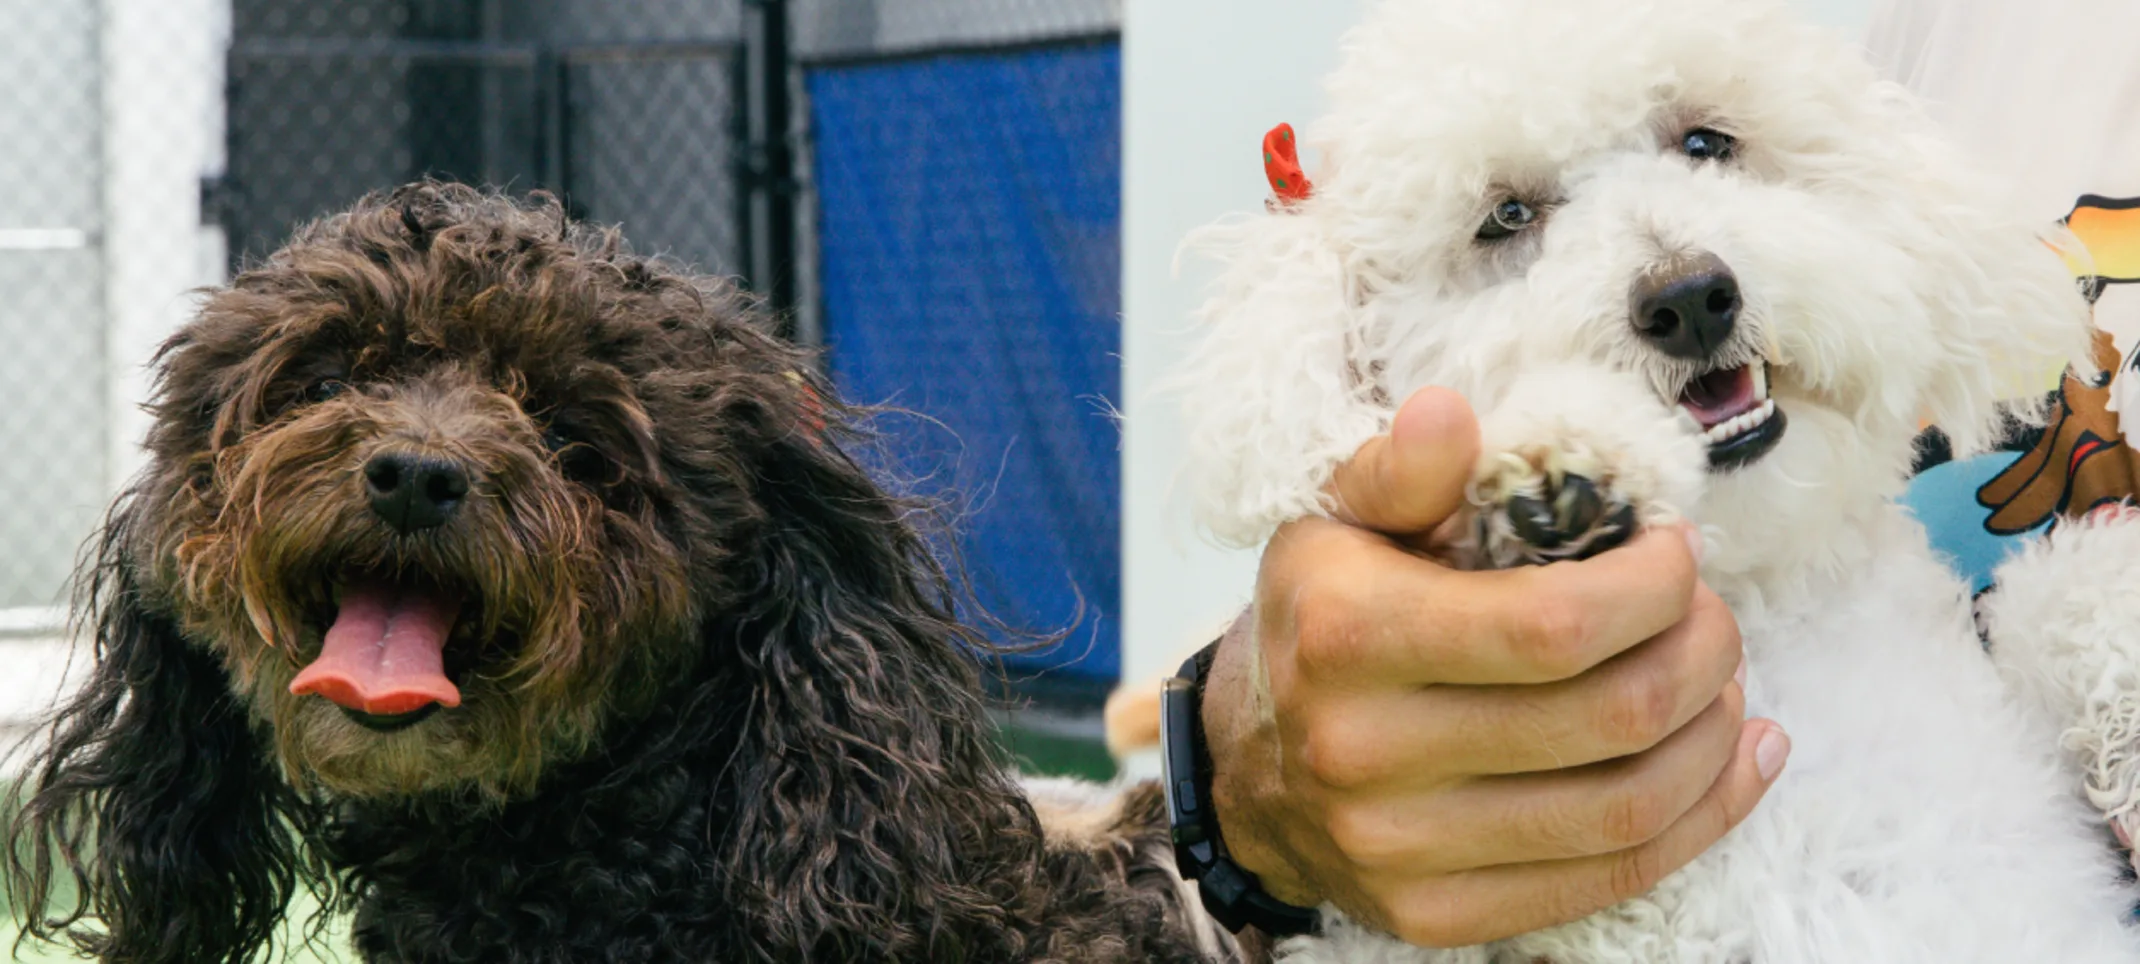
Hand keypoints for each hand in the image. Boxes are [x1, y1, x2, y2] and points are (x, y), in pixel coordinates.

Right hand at [1201, 387, 1787, 947]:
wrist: (1249, 767)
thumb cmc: (1320, 621)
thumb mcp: (1337, 523)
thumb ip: (1403, 470)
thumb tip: (1450, 414)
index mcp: (1348, 636)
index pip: (1554, 625)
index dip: (1653, 588)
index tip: (1675, 553)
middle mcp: (1365, 753)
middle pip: (1610, 716)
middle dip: (1703, 653)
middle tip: (1712, 617)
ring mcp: (1401, 848)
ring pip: (1625, 807)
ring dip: (1712, 739)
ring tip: (1722, 683)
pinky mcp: (1437, 915)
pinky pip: (1608, 877)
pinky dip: (1700, 820)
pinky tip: (1732, 761)